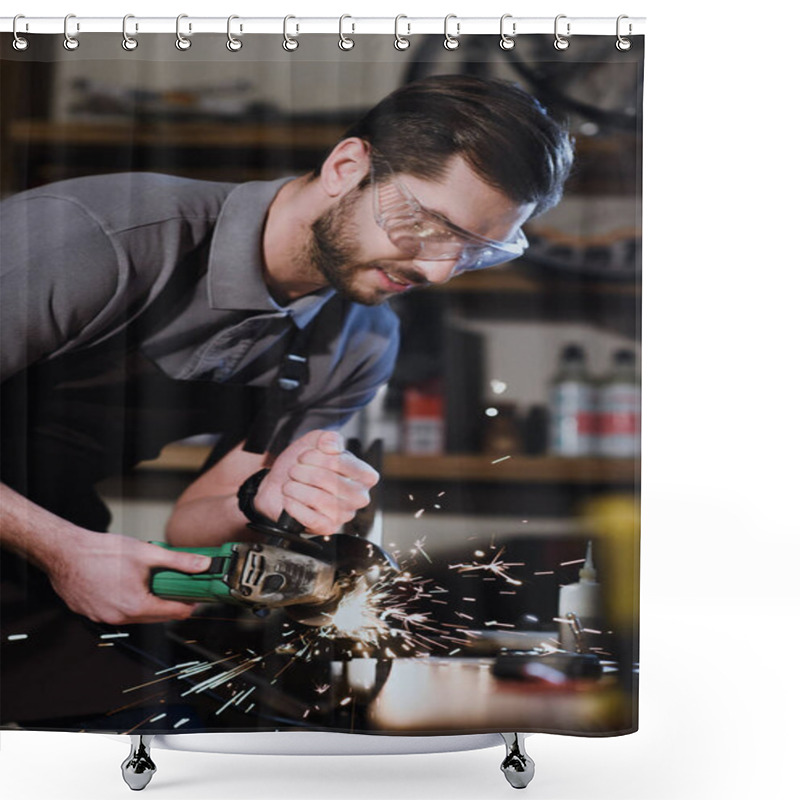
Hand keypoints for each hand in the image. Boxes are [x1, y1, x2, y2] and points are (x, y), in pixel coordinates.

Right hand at [46, 531, 211, 624]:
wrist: (64, 553)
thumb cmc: (102, 552)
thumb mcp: (147, 553)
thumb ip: (178, 562)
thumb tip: (203, 565)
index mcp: (136, 606)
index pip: (173, 613)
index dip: (189, 604)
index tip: (197, 596)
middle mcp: (120, 618)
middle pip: (157, 617)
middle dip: (171, 603)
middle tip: (180, 588)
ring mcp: (103, 618)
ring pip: (137, 615)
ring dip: (149, 603)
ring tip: (154, 584)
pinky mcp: (92, 614)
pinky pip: (118, 612)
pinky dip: (128, 602)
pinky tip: (129, 586)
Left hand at [258, 430, 378, 535]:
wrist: (279, 486)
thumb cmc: (303, 466)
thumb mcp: (315, 442)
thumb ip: (328, 438)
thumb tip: (332, 446)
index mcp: (363, 476)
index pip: (347, 464)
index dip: (321, 458)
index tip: (306, 456)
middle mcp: (358, 496)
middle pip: (330, 481)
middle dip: (304, 472)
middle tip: (294, 470)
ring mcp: (344, 514)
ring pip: (318, 499)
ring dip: (296, 488)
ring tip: (289, 485)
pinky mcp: (328, 528)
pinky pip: (311, 518)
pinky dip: (294, 506)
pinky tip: (289, 499)